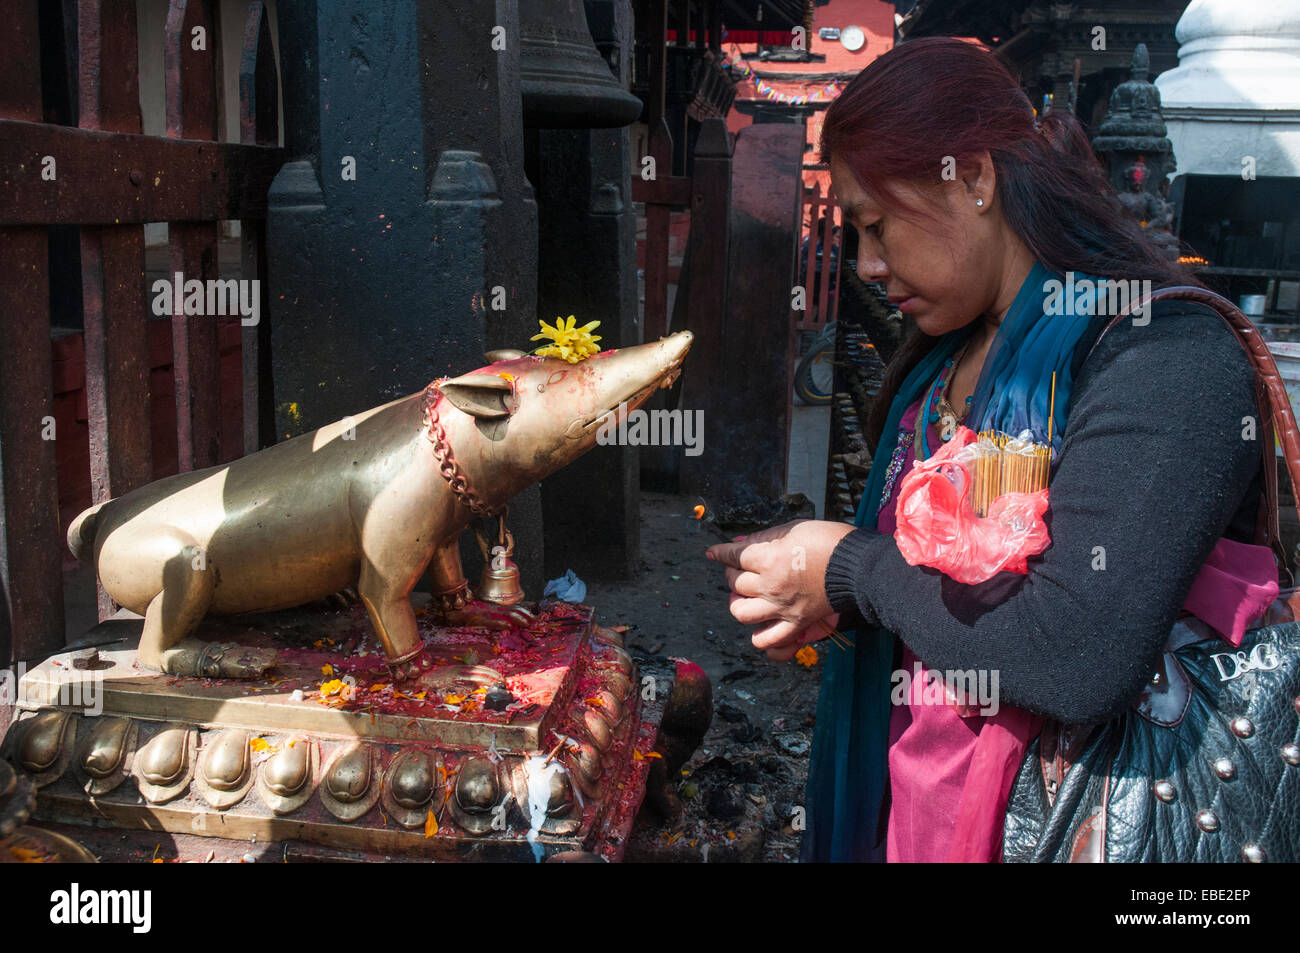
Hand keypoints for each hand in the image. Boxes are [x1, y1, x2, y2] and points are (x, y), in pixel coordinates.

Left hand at [705, 519, 854, 659]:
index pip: (733, 556)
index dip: (721, 552)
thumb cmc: (830, 542)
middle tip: (740, 568)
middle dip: (732, 572)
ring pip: (741, 613)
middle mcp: (771, 586)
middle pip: (735, 583)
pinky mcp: (796, 624)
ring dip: (739, 603)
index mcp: (770, 559)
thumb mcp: (794, 529)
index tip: (714, 551)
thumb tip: (738, 541)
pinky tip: (760, 624)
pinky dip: (759, 637)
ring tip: (746, 596)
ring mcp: (782, 608)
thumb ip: (763, 537)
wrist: (859, 566)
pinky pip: (768, 641)